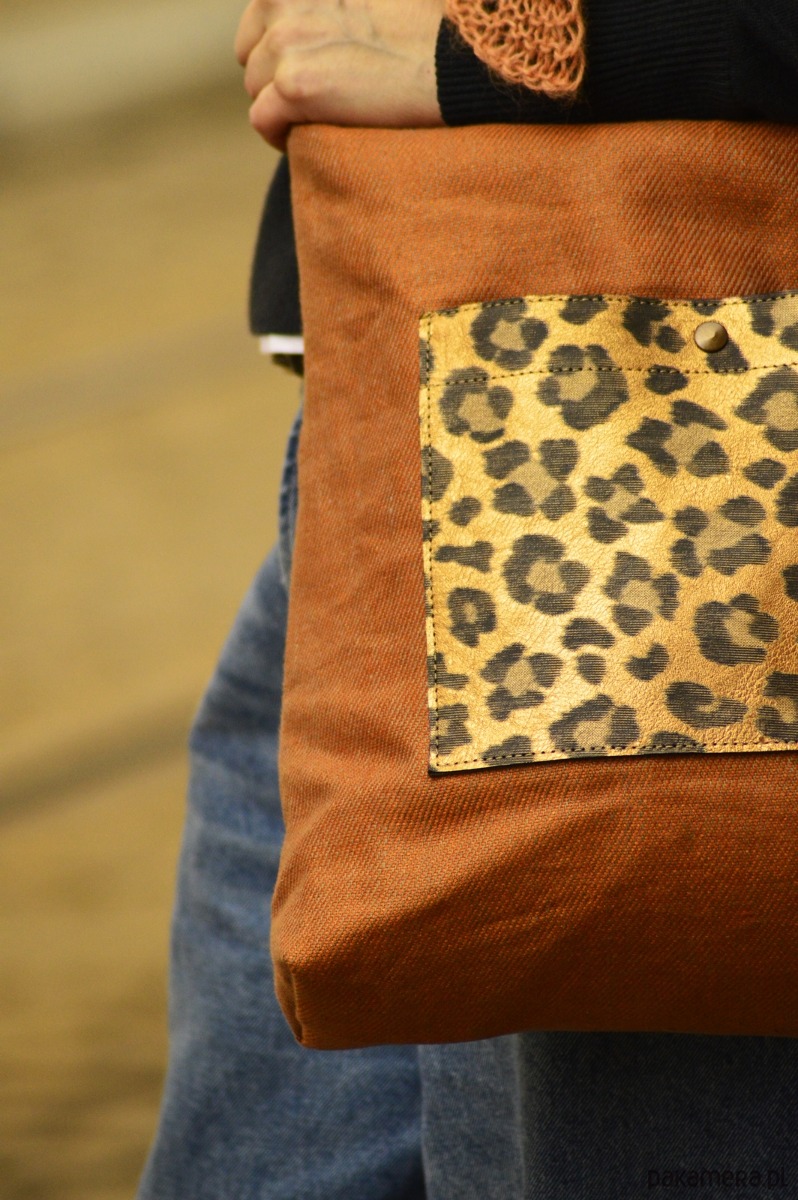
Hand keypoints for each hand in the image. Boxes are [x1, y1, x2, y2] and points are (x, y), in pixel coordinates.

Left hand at [235, 0, 445, 149]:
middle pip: (251, 57)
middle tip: (318, 100)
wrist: (454, 63)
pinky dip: (280, 136)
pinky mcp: (295, 86)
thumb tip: (320, 33)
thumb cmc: (425, 31)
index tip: (311, 69)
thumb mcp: (362, 1)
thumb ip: (332, 7)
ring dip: (282, 110)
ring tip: (320, 119)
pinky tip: (307, 138)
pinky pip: (262, 121)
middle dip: (277, 80)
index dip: (280, 49)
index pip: (261, 17)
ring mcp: (287, 43)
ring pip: (256, 91)